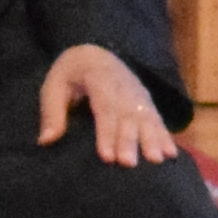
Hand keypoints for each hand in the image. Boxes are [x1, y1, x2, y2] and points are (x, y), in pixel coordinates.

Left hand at [38, 41, 176, 168]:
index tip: (107, 157)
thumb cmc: (70, 73)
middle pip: (127, 114)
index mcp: (98, 77)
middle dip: (129, 140)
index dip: (106, 132)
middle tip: (129, 164)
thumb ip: (51, 112)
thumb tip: (46, 140)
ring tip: (156, 160)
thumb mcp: (54, 86)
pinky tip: (171, 153)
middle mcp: (122, 85)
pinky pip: (157, 118)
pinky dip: (165, 136)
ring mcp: (137, 92)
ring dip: (152, 139)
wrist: (94, 53)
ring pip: (146, 116)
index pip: (104, 107)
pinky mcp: (146, 100)